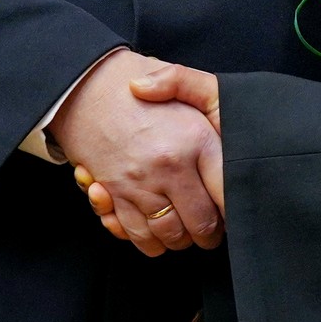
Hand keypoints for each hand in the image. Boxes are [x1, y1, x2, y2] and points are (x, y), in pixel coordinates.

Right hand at [47, 51, 222, 254]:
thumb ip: (211, 98)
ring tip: (185, 230)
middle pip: (201, 223)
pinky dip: (147, 239)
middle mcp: (170, 166)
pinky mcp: (113, 194)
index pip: (227, 194)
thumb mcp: (186, 82)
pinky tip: (154, 228)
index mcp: (197, 140)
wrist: (86, 86)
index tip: (234, 213)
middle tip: (211, 229)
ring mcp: (140, 183)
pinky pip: (135, 232)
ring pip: (168, 234)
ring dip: (178, 239)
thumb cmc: (141, 88)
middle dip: (209, 234)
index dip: (234, 211)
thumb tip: (230, 135)